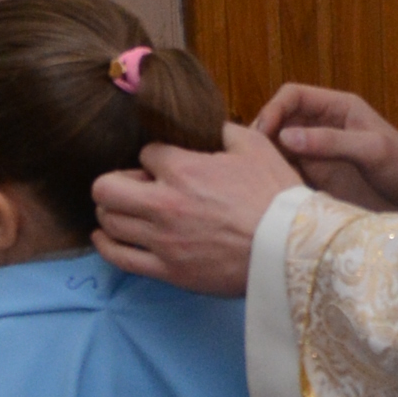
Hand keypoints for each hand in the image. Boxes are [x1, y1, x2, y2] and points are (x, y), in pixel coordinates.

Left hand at [92, 122, 297, 292]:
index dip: (154, 158)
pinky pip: (119, 257)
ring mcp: (162, 240)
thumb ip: (224, 130)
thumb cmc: (277, 197)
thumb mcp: (255, 147)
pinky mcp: (168, 270)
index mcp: (183, 170)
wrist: (291, 250)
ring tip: (123, 210)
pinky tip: (106, 236)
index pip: (145, 154)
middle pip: (106, 188)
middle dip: (115, 182)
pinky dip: (106, 244)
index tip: (165, 166)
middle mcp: (164, 204)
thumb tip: (208, 126)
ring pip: (108, 221)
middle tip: (132, 185)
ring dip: (112, 211)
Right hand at [251, 82, 397, 212]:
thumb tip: (285, 137)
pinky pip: (288, 168)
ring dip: (265, 154)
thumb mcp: (371, 150)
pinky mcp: (316, 174)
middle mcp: (322, 125)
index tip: (263, 132)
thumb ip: (329, 141)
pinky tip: (266, 187)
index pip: (293, 95)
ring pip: (279, 145)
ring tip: (252, 172)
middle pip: (279, 119)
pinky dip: (274, 173)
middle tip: (249, 155)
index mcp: (336, 107)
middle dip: (262, 132)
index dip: (273, 109)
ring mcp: (317, 150)